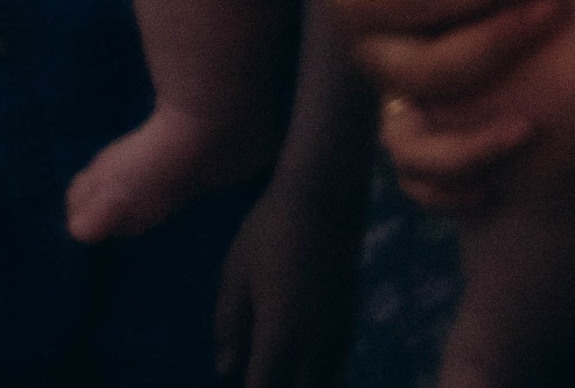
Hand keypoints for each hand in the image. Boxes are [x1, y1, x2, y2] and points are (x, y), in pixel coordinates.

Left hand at [211, 173, 359, 387]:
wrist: (324, 203)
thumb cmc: (269, 233)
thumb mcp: (236, 275)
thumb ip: (229, 327)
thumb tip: (224, 370)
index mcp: (280, 337)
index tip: (235, 383)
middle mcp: (315, 349)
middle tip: (257, 373)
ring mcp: (338, 341)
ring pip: (323, 386)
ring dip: (300, 382)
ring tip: (275, 366)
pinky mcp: (350, 329)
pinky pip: (334, 371)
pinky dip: (317, 377)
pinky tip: (298, 364)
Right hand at [315, 0, 562, 209]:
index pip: (397, 0)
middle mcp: (367, 42)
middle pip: (411, 72)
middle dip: (488, 46)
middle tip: (553, 7)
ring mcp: (388, 90)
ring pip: (409, 145)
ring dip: (469, 144)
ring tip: (529, 125)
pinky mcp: (413, 128)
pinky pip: (421, 180)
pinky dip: (457, 185)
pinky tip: (500, 162)